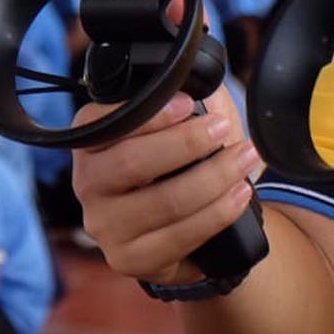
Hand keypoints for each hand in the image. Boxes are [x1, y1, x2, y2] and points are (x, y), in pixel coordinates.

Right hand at [71, 87, 260, 287]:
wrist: (187, 224)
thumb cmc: (182, 163)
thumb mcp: (181, 122)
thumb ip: (184, 95)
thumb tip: (203, 73)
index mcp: (92, 143)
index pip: (104, 123)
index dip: (149, 115)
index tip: (188, 104)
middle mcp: (88, 184)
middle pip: (131, 162)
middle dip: (187, 143)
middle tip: (224, 129)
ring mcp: (105, 226)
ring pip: (163, 202)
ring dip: (214, 177)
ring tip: (245, 158)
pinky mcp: (130, 259)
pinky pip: (179, 237)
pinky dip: (217, 213)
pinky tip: (240, 195)